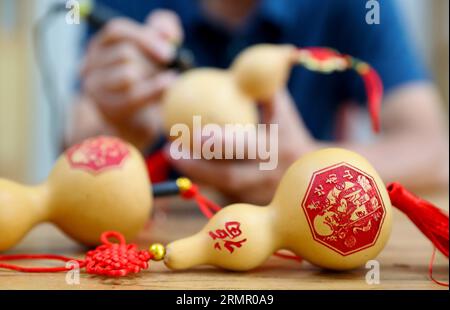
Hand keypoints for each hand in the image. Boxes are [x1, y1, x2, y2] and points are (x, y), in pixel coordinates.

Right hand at [80, 10, 181, 146]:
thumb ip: (162, 35)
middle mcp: (91, 64)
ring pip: (128, 73)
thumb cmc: (147, 84)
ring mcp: (94, 87)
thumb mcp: (155, 55)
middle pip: (125, 52)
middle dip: (152, 63)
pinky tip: (167, 86)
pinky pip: (133, 95)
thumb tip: (167, 33)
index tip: (169, 52)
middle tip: (166, 72)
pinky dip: (154, 90)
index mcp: (101, 46)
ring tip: (159, 86)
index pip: (117, 31)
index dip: (145, 37)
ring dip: (152, 79)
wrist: (136, 123)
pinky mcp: (105, 107)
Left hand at [168, 90, 317, 204]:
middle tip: (169, 150)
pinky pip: (221, 195)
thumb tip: (239, 65)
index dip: (218, 143)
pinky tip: (188, 167)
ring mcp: (257, 197)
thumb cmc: (290, 132)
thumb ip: (263, 87)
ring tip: (172, 156)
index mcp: (275, 148)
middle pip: (227, 177)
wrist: (310, 175)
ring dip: (194, 174)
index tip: (192, 133)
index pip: (244, 147)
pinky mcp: (250, 207)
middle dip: (195, 166)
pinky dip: (204, 181)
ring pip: (219, 189)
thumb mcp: (282, 109)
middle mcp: (266, 177)